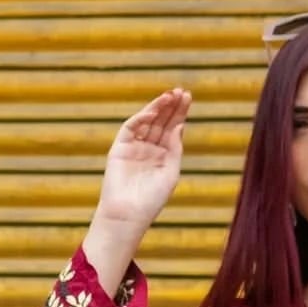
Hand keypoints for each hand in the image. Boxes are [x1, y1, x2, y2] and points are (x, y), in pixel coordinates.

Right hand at [93, 88, 191, 229]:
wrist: (129, 214)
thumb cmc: (152, 200)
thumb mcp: (170, 173)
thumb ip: (175, 149)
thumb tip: (180, 125)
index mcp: (163, 155)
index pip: (172, 128)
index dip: (179, 112)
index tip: (188, 97)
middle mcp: (149, 148)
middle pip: (161, 121)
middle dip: (171, 106)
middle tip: (181, 91)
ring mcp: (134, 146)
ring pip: (147, 121)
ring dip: (158, 107)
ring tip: (170, 95)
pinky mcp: (120, 148)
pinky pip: (130, 128)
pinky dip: (141, 118)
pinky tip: (153, 111)